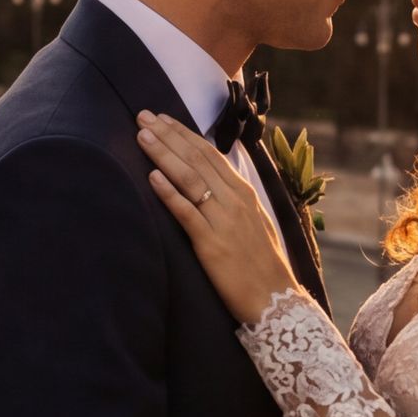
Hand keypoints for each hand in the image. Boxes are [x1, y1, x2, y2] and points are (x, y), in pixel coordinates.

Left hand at [135, 112, 299, 323]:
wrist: (275, 300)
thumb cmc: (261, 265)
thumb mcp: (252, 222)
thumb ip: (232, 200)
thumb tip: (211, 181)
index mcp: (244, 193)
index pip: (209, 154)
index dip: (183, 133)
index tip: (162, 118)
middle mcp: (235, 201)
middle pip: (196, 159)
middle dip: (168, 135)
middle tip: (143, 115)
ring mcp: (224, 221)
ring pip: (190, 179)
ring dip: (164, 155)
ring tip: (142, 136)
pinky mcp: (212, 244)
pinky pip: (187, 213)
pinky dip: (169, 193)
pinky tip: (152, 177)